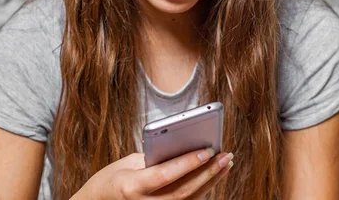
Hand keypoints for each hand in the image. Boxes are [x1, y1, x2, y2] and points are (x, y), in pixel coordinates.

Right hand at [73, 148, 233, 199]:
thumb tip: (187, 149)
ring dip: (211, 181)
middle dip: (207, 172)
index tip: (208, 150)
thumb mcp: (128, 163)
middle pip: (182, 190)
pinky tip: (214, 176)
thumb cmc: (112, 178)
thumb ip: (155, 159)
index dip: (187, 163)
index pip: (164, 175)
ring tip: (226, 163)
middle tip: (226, 155)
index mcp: (131, 187)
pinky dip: (203, 190)